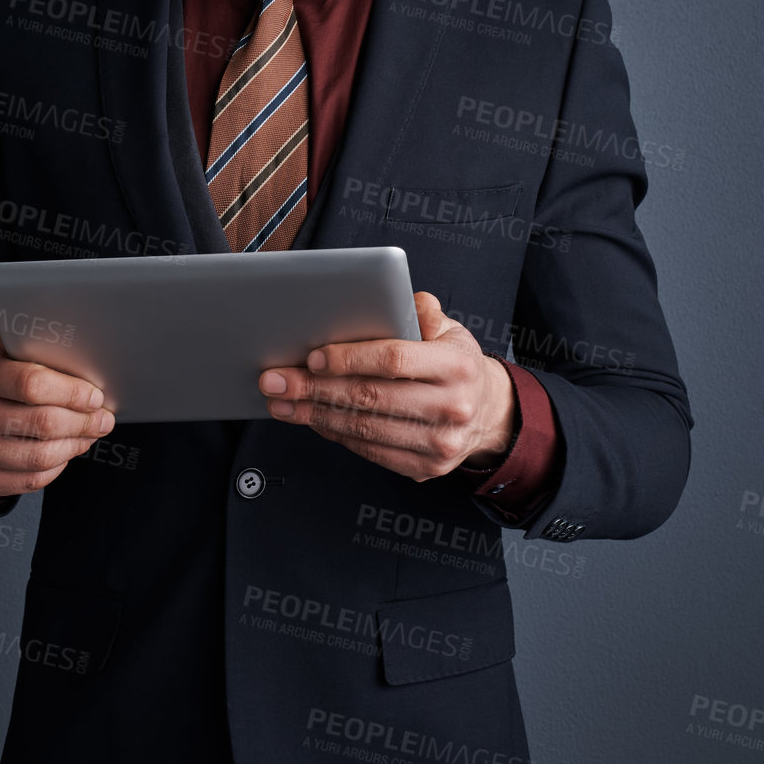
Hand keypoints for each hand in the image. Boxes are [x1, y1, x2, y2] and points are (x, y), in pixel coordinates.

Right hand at [0, 332, 113, 497]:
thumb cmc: (2, 376)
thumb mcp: (11, 352)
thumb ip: (38, 346)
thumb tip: (78, 338)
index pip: (32, 384)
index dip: (72, 393)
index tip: (95, 396)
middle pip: (42, 423)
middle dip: (83, 422)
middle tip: (103, 419)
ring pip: (40, 456)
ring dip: (75, 446)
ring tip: (88, 434)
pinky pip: (30, 480)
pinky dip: (57, 468)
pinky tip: (65, 451)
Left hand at [257, 291, 515, 481]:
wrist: (488, 413)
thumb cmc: (455, 363)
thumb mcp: (450, 329)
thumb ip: (420, 310)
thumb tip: (387, 295)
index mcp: (458, 365)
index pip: (394, 360)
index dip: (349, 358)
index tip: (312, 356)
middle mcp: (453, 407)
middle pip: (370, 397)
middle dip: (315, 388)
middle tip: (275, 379)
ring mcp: (440, 443)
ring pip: (365, 428)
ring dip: (315, 414)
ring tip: (282, 401)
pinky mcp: (426, 467)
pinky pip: (370, 451)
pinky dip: (335, 434)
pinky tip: (311, 418)